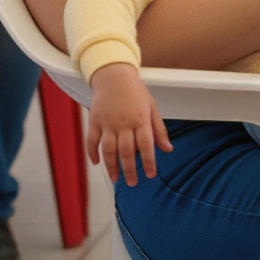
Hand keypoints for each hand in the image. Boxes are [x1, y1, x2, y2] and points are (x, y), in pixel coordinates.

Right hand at [84, 63, 171, 185]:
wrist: (114, 76)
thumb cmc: (136, 92)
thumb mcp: (152, 108)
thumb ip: (159, 130)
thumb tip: (168, 149)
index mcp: (141, 120)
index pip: (146, 145)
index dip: (148, 162)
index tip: (150, 175)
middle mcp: (124, 123)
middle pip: (126, 151)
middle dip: (129, 170)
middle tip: (133, 183)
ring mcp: (107, 122)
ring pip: (108, 149)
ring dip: (111, 166)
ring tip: (115, 179)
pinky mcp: (94, 120)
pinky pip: (92, 140)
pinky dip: (92, 153)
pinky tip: (96, 163)